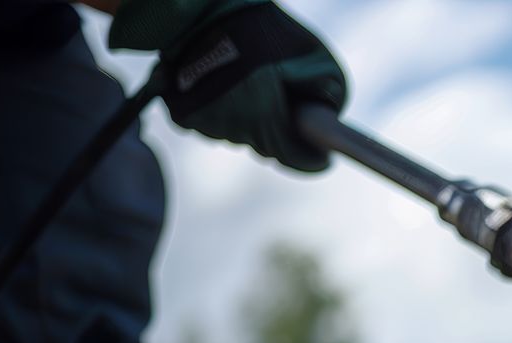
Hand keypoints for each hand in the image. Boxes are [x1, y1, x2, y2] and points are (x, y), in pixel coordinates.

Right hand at [109, 0, 346, 172]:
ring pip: (238, 136)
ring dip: (249, 121)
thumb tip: (329, 123)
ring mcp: (203, 123)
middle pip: (266, 147)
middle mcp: (231, 127)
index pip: (296, 157)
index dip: (313, 159)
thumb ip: (329, 94)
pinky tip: (226, 85)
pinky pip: (213, 125)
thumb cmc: (261, 28)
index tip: (324, 158)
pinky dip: (222, 112)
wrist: (199, 8)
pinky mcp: (182, 114)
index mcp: (263, 116)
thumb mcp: (312, 56)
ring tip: (251, 85)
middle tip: (285, 104)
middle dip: (280, 132)